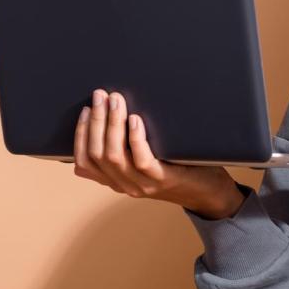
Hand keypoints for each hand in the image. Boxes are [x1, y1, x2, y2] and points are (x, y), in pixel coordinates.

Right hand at [72, 87, 241, 212]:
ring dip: (113, 124)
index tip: (85, 110)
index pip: (84, 161)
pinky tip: (136, 119)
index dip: (80, 134)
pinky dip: (135, 138)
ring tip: (116, 101)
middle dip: (95, 121)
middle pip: (97, 154)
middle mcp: (124, 184)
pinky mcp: (163, 179)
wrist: (207, 192)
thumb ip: (126, 148)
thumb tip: (112, 111)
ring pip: (115, 156)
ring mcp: (142, 184)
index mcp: (115, 180)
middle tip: (100, 95)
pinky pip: (142, 160)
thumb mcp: (144, 162)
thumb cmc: (176, 168)